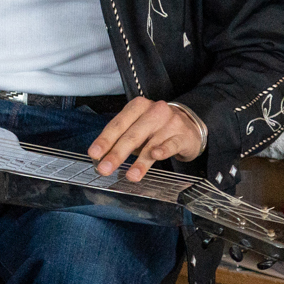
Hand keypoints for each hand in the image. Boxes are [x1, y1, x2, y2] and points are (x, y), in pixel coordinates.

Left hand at [89, 97, 205, 181]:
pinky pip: (171, 144)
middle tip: (104, 169)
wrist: (189, 126)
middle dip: (116, 154)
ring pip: (151, 144)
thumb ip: (121, 138)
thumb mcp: (137, 127)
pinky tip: (156, 156)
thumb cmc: (156, 128)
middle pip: (131, 135)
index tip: (93, 154)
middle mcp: (154, 111)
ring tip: (130, 176)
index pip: (117, 124)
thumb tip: (101, 158)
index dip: (104, 140)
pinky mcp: (183, 135)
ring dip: (139, 162)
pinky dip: (163, 150)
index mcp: (137, 106)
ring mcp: (170, 123)